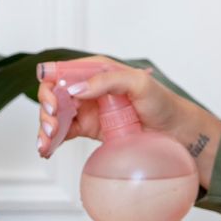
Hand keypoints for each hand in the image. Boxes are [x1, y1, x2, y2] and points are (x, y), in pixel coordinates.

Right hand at [36, 56, 192, 156]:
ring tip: (46, 144)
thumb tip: (76, 89)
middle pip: (53, 95)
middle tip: (52, 128)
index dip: (50, 86)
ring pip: (55, 115)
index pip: (62, 72)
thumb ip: (108, 80)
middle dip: (46, 111)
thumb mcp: (139, 83)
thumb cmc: (162, 102)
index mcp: (96, 70)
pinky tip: (46, 150)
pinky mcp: (88, 129)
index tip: (54, 105)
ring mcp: (87, 109)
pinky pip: (64, 133)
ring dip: (45, 128)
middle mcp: (88, 88)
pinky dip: (51, 141)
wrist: (175, 132)